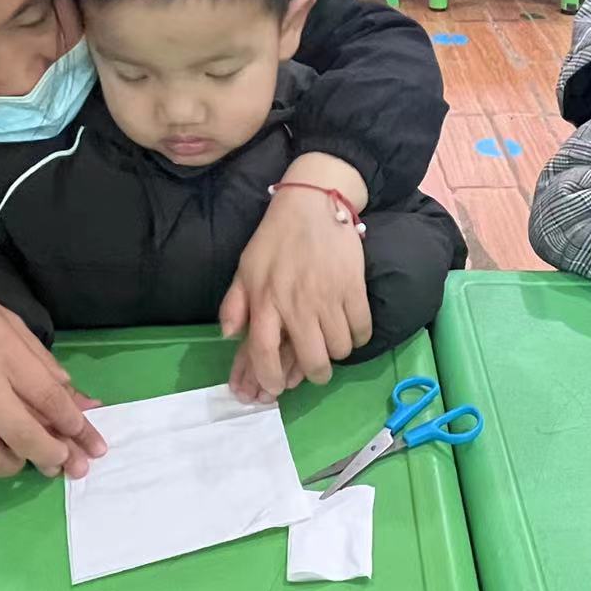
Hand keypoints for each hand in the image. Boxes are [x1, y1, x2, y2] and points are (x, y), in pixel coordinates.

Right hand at [0, 269, 107, 478]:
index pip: (49, 401)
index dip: (77, 426)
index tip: (93, 443)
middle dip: (56, 457)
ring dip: (18, 464)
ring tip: (28, 456)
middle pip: (27, 439)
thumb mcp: (8, 324)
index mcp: (3, 356)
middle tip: (70, 465)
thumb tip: (79, 402)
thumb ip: (44, 365)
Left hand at [220, 153, 370, 401]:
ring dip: (336, 353)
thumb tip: (229, 336)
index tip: (277, 387)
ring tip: (331, 343)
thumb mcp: (245, 269)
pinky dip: (357, 337)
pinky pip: (362, 330)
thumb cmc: (275, 239)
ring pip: (339, 350)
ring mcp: (328, 297)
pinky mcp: (354, 288)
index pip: (264, 352)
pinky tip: (350, 329)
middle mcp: (296, 304)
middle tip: (315, 369)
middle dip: (314, 374)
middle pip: (312, 360)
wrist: (313, 203)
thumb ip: (234, 305)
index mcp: (265, 300)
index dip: (269, 377)